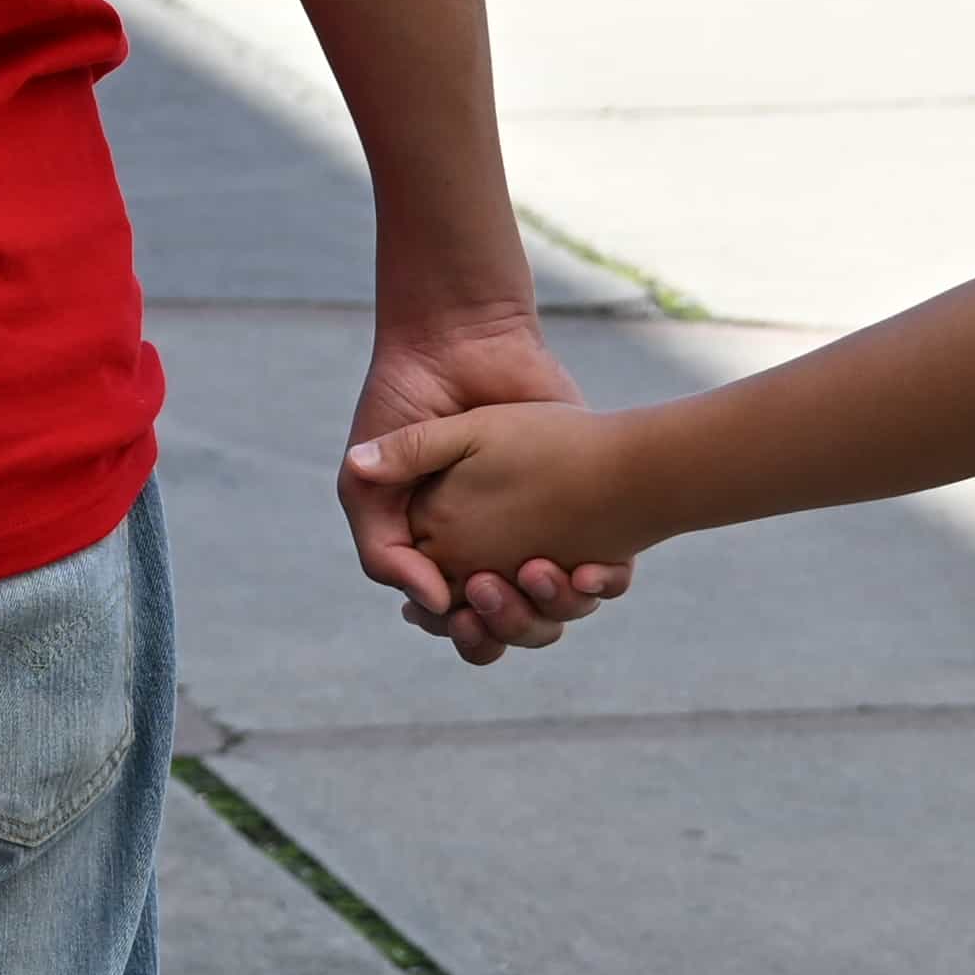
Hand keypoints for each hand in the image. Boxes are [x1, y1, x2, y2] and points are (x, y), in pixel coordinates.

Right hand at [343, 312, 618, 665]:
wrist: (456, 343)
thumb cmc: (402, 409)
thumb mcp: (365, 484)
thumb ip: (382, 549)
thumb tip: (432, 604)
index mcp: (448, 556)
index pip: (465, 624)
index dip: (463, 631)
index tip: (457, 610)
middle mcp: (500, 553)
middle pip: (516, 630)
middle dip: (507, 628)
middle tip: (491, 592)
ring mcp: (546, 534)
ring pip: (562, 611)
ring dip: (551, 610)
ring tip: (533, 571)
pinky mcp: (590, 512)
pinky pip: (609, 578)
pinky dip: (599, 586)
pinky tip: (584, 571)